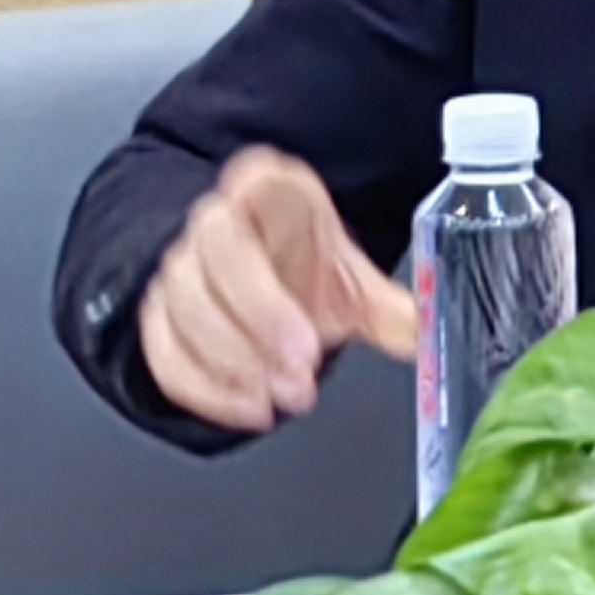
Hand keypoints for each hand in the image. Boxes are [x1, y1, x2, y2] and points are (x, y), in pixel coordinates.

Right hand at [135, 146, 417, 432]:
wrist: (255, 279)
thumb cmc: (301, 269)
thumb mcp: (349, 281)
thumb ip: (391, 310)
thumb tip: (436, 332)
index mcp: (271, 191)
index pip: (255, 188)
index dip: (274, 242)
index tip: (309, 323)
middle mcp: (217, 220)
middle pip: (216, 254)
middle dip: (258, 318)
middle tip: (300, 371)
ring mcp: (180, 265)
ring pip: (183, 304)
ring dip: (231, 359)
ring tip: (281, 396)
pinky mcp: (158, 312)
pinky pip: (162, 347)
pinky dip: (202, 386)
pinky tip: (247, 406)